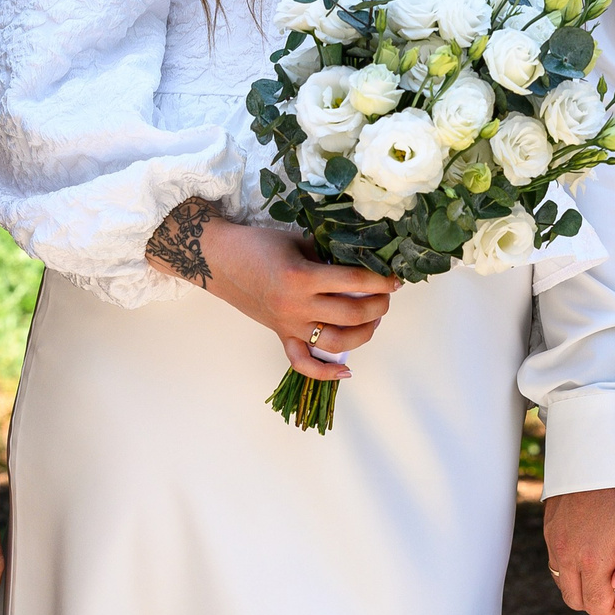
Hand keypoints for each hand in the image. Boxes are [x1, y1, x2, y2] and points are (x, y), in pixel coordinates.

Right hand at [194, 215, 399, 382]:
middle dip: (378, 306)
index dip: (380, 281)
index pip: (353, 282)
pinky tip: (346, 370)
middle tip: (386, 296)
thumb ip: (328, 255)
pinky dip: (325, 372)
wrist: (220, 261)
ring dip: (363, 334)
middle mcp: (296, 306)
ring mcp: (288, 324)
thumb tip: (362, 264)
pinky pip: (302, 363)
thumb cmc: (258, 245)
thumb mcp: (298, 241)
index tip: (395, 279)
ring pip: (335, 343)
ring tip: (373, 320)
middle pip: (350, 315)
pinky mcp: (281, 335)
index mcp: (301, 276)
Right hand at [543, 471, 614, 614]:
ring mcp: (552, 538)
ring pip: (563, 580)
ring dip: (585, 583)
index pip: (599, 606)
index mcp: (592, 557)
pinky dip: (574, 565)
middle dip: (601, 602)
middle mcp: (565, 552)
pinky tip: (596, 547)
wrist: (593, 440)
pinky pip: (556, 559)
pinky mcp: (548, 524)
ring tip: (611, 567)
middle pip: (576, 600)